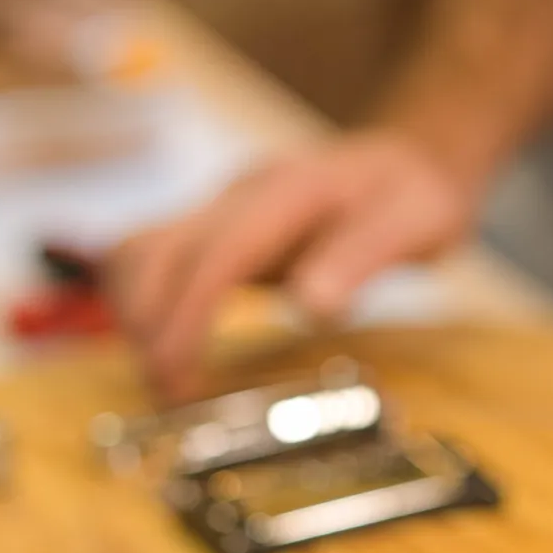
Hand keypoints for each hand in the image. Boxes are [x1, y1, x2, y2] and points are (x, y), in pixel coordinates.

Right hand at [110, 128, 479, 399]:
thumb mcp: (413, 223)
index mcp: (289, 192)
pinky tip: (171, 346)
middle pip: (157, 248)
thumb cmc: (414, 195)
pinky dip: (151, 302)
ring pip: (143, 249)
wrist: (412, 160)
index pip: (217, 252)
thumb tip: (312, 306)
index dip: (186, 314)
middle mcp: (242, 193)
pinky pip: (162, 257)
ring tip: (166, 378)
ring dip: (138, 312)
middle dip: (148, 323)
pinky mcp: (221, 226)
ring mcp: (224, 206)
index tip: (175, 372)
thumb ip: (362, 258)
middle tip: (168, 393)